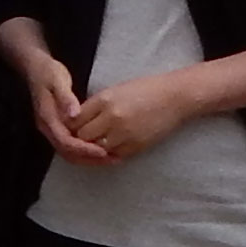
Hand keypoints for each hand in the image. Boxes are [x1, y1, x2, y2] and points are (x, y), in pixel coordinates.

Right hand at [14, 50, 112, 165]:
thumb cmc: (48, 73)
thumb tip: (74, 115)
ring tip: (110, 158)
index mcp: (47, 118)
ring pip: (69, 152)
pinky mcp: (58, 128)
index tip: (103, 151)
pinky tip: (101, 149)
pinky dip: (86, 151)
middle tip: (112, 159)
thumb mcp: (57, 80)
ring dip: (88, 158)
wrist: (35, 68)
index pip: (66, 141)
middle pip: (67, 152)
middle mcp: (48, 128)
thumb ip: (65, 98)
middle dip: (89, 158)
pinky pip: (71, 146)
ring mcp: (52, 129)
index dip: (84, 149)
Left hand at [65, 69, 200, 160]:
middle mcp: (112, 117)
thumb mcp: (114, 91)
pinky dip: (110, 154)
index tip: (71, 127)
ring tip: (95, 144)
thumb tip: (75, 120)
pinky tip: (111, 148)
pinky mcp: (137, 146)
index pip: (74, 119)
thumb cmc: (145, 90)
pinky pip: (114, 156)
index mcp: (104, 100)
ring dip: (94, 148)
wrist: (175, 98)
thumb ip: (94, 106)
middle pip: (82, 136)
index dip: (70, 125)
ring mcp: (125, 134)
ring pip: (96, 149)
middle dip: (79, 138)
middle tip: (80, 139)